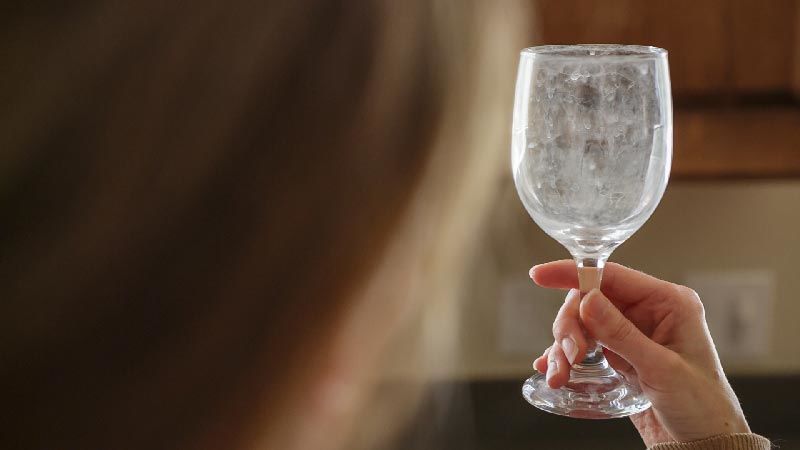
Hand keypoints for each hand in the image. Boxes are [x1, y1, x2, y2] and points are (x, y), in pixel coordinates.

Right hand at [530, 260, 749, 446]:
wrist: (704, 445)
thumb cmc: (702, 406)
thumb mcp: (662, 369)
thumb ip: (622, 334)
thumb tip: (588, 300)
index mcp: (668, 303)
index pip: (612, 275)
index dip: (573, 274)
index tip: (540, 276)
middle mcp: (648, 312)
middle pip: (589, 300)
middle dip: (571, 326)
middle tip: (569, 355)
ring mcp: (632, 333)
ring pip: (582, 324)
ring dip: (564, 348)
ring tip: (561, 375)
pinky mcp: (620, 354)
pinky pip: (584, 346)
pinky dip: (566, 358)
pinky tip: (554, 371)